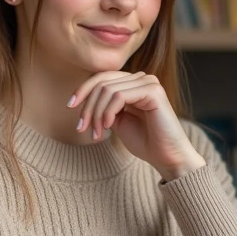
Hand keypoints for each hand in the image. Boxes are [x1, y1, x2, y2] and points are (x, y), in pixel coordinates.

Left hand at [69, 71, 205, 180]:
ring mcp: (149, 82)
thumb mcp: (117, 121)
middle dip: (88, 106)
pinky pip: (119, 95)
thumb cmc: (145, 142)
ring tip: (97, 134)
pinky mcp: (153, 91)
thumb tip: (84, 98)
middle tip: (82, 128)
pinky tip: (108, 129)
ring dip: (96, 113)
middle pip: (102, 82)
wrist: (167, 158)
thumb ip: (104, 107)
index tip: (70, 107)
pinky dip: (107, 112)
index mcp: (134, 83)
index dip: (83, 90)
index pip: (102, 77)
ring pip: (108, 90)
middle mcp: (142, 78)